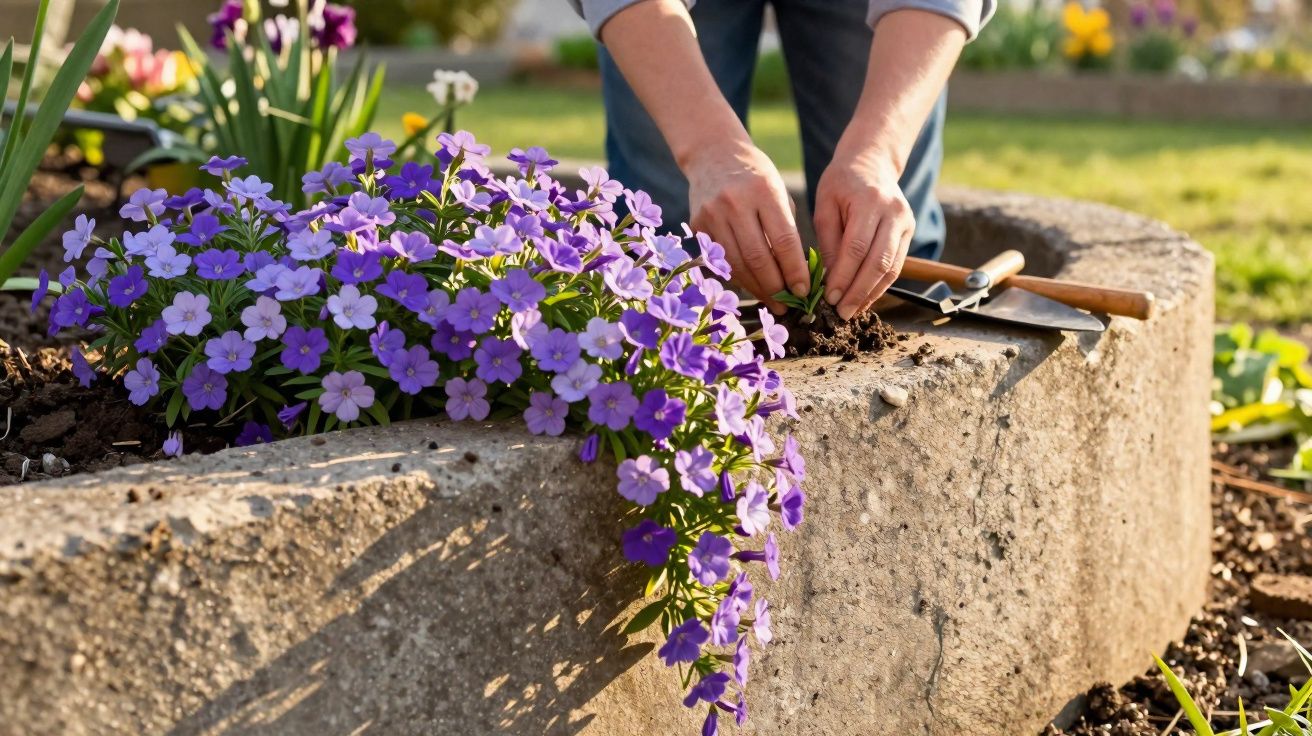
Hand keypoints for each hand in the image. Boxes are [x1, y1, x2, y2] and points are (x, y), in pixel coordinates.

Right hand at [683, 140, 809, 312]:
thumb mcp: (778, 191)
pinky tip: (752, 287)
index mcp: (764, 191)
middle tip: (789, 305)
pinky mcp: (697, 224)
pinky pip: (720, 260)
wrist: (713, 154)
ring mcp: (712, 214)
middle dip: (776, 287)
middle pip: (758, 258)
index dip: (795, 270)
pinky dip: (738, 277)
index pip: (784, 241)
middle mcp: (735, 202)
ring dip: (756, 289)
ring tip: (773, 302)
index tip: (805, 290)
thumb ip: (786, 228)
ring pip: (737, 264)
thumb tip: (796, 275)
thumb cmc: (756, 176)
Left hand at [814, 150, 914, 320]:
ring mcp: (906, 222)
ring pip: (891, 268)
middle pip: (878, 261)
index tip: (829, 297)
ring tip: (852, 312)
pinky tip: (864, 299)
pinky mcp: (909, 232)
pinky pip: (896, 265)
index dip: (844, 276)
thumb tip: (829, 281)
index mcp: (870, 201)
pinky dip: (880, 286)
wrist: (872, 163)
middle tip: (841, 313)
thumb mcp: (825, 205)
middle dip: (859, 291)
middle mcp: (894, 212)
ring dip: (871, 294)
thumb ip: (828, 241)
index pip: (857, 246)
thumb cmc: (841, 183)